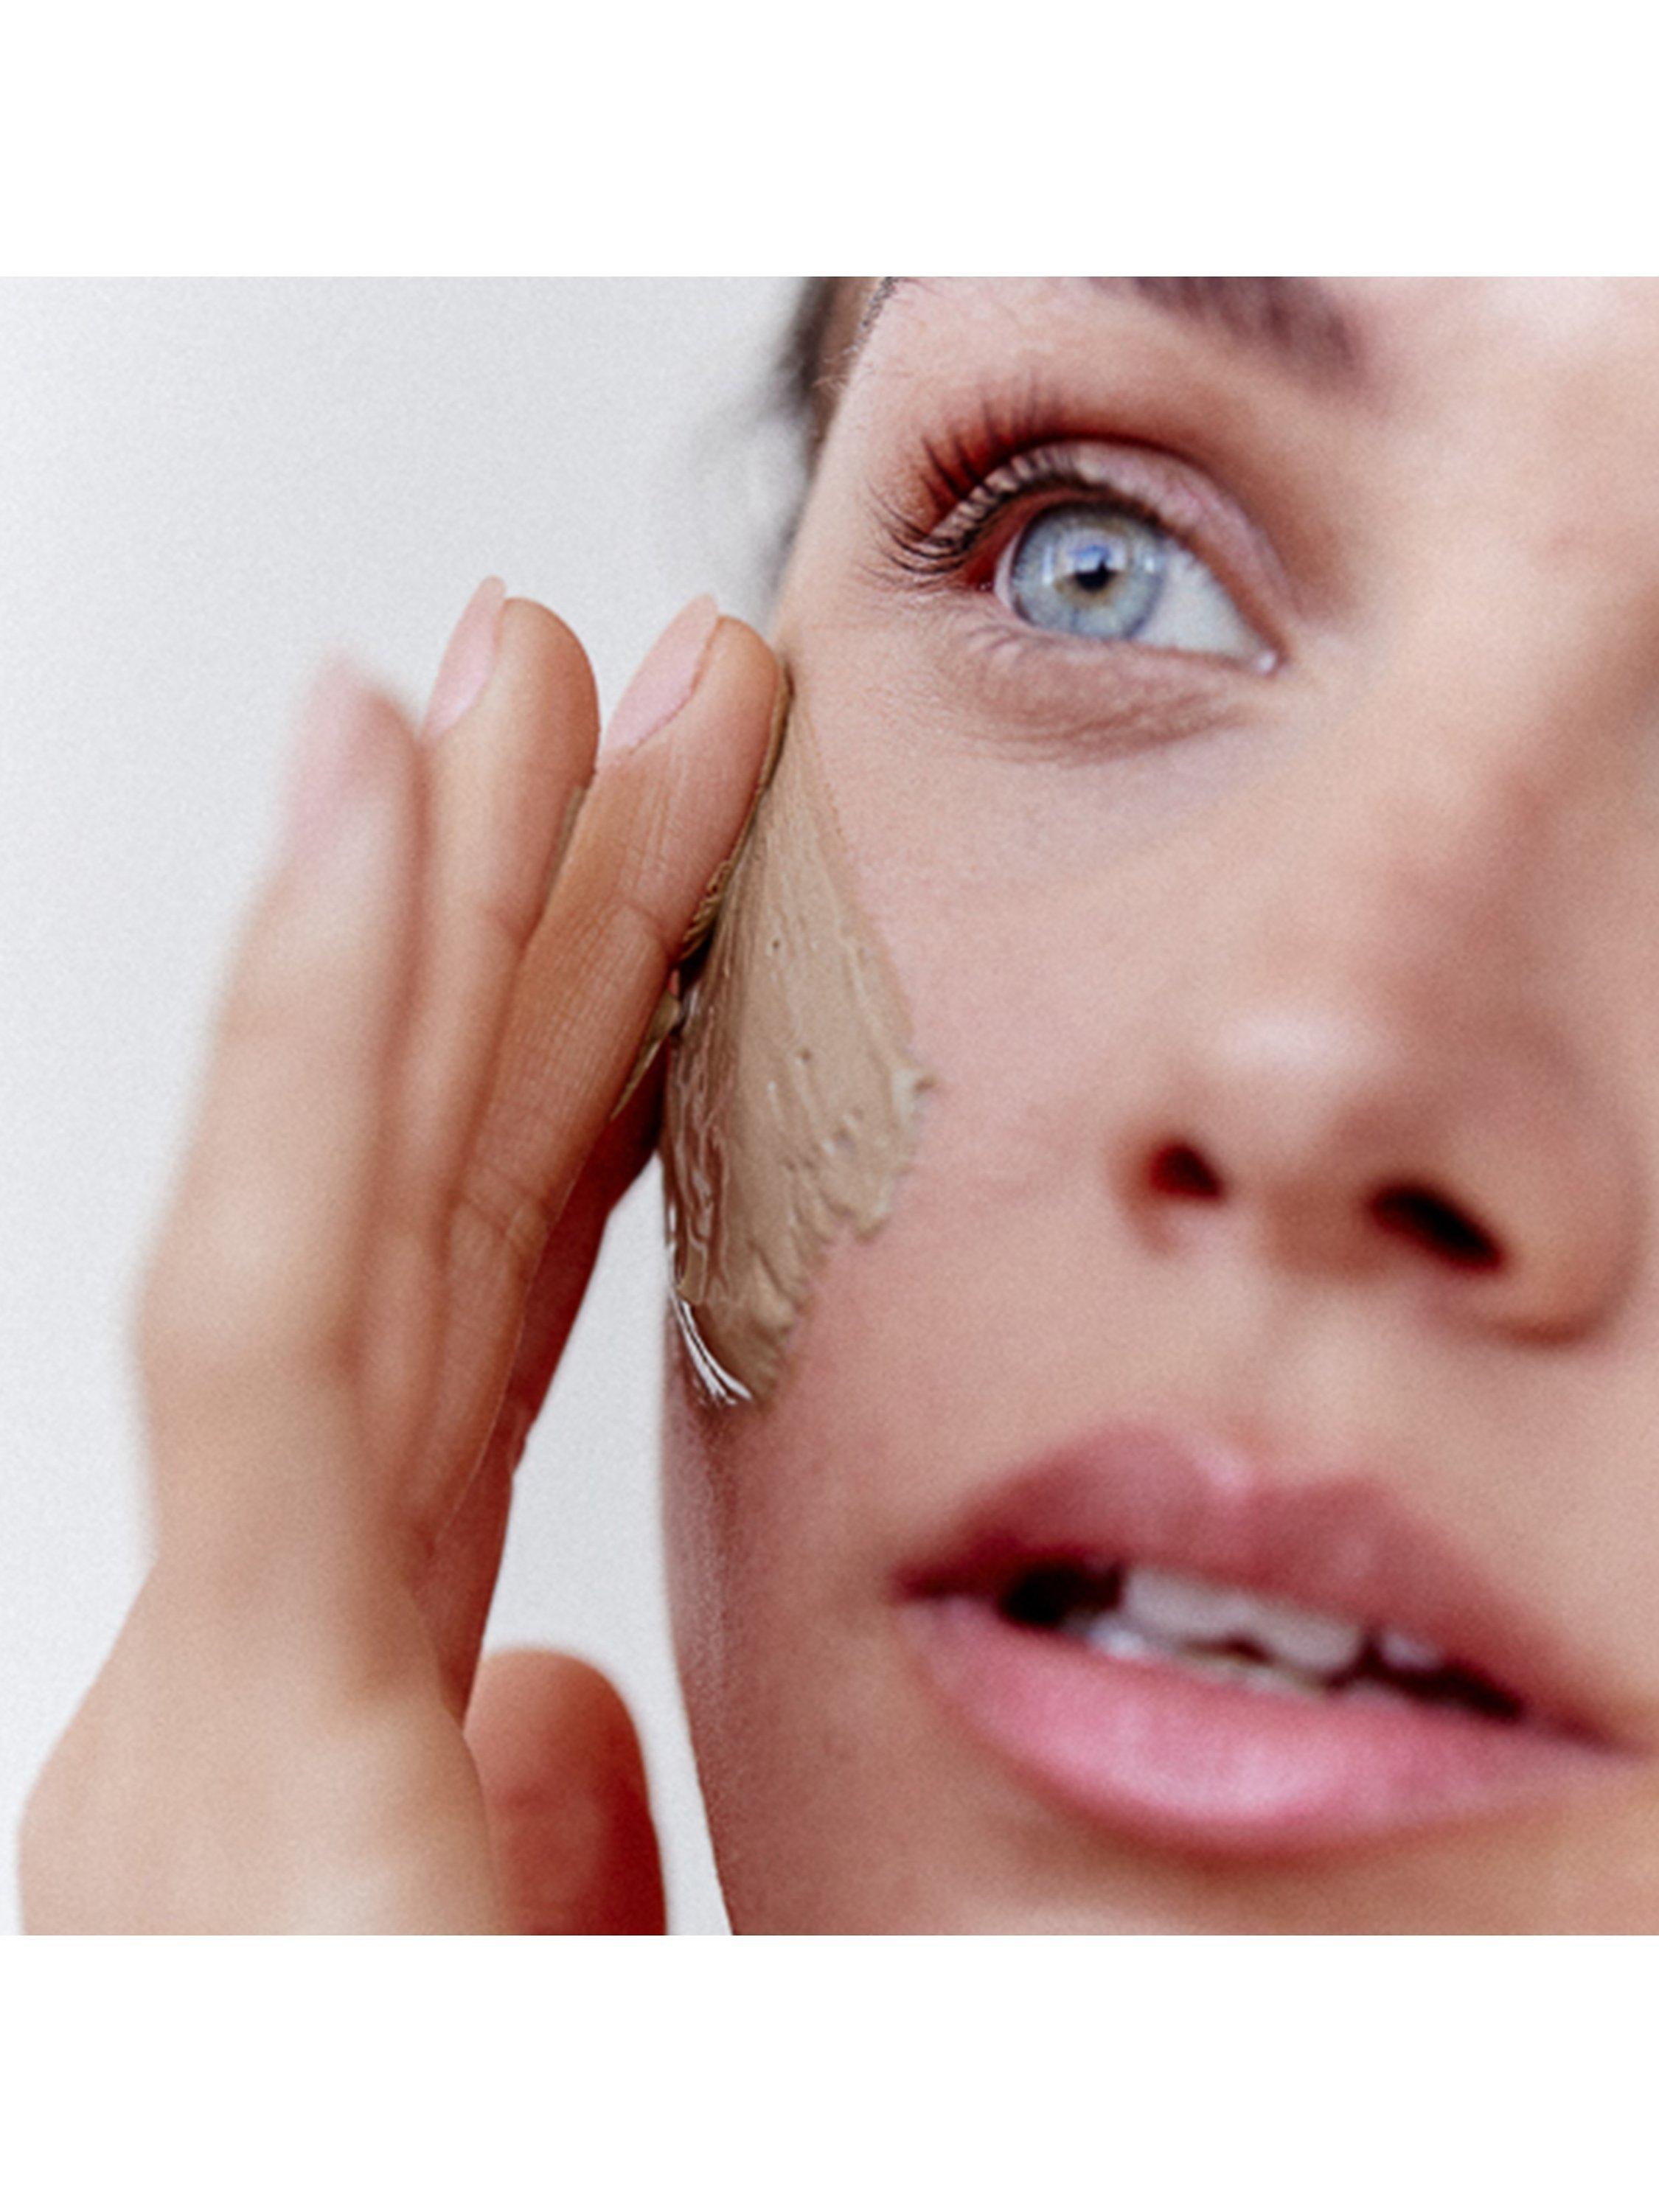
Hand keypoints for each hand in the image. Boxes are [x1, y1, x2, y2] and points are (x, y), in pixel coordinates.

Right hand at [20, 586, 776, 1930]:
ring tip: (477, 665)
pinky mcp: (218, 1746)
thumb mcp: (520, 2013)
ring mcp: (204, 1693)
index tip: (581, 880)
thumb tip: (557, 1692)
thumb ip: (516, 1841)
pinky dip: (310, 1059)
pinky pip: (266, 1331)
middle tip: (556, 674)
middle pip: (416, 1217)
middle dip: (492, 921)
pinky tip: (376, 833)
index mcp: (329, 1735)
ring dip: (416, 912)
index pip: (459, 1323)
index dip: (521, 1088)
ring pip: (334, 1202)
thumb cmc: (460, 2147)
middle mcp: (238, 1674)